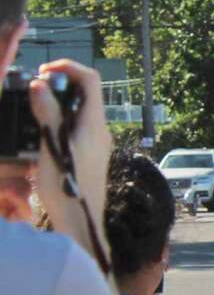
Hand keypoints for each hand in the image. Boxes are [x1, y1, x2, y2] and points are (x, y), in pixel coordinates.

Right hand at [29, 59, 109, 242]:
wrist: (81, 225)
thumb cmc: (67, 191)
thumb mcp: (51, 149)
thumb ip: (48, 115)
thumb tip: (41, 84)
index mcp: (94, 125)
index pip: (90, 80)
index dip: (68, 68)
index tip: (43, 72)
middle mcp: (99, 132)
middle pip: (84, 94)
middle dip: (58, 85)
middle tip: (33, 92)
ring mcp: (96, 144)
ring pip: (78, 111)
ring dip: (56, 104)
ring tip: (33, 112)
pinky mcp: (89, 155)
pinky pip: (75, 128)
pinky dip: (58, 121)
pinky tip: (41, 135)